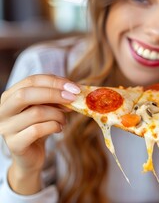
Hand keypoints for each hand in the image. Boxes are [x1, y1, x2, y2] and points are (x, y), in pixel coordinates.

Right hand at [0, 74, 79, 193]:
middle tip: (73, 99)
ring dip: (58, 115)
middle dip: (54, 94)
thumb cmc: (39, 126)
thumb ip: (55, 96)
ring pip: (36, 113)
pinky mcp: (14, 144)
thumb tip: (74, 89)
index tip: (74, 87)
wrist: (31, 155)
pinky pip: (37, 130)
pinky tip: (58, 128)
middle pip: (26, 94)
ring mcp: (6, 128)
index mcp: (10, 96)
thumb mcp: (46, 107)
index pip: (31, 81)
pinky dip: (54, 127)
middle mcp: (3, 110)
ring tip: (64, 119)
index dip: (54, 81)